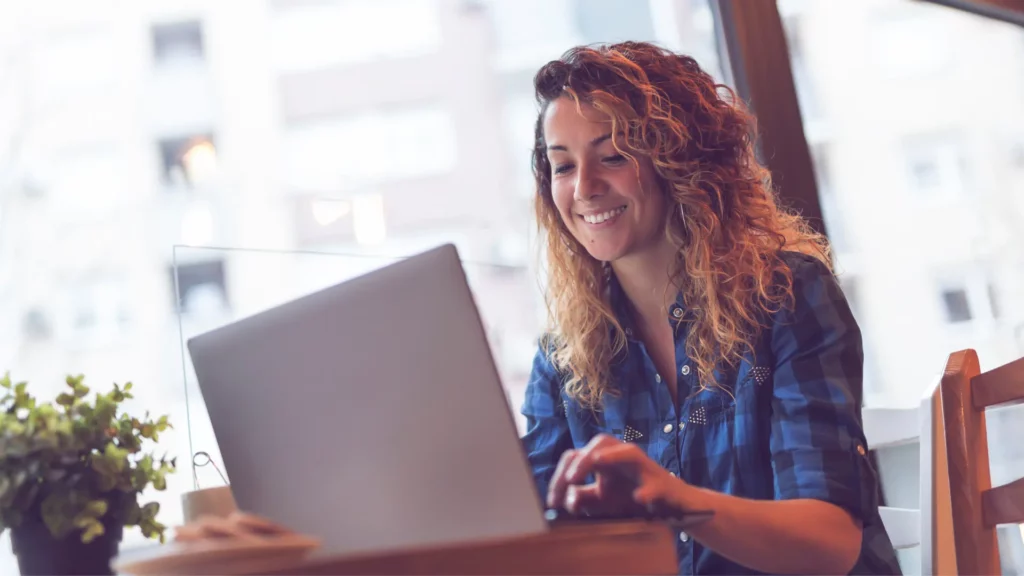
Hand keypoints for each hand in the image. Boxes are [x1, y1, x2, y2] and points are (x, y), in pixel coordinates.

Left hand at [546, 434, 688, 516]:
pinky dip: (647, 490)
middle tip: (571, 480)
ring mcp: (643, 468)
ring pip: (628, 452)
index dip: (560, 477)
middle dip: (582, 460)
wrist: (670, 505)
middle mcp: (621, 457)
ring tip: (598, 462)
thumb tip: (565, 501)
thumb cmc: (630, 497)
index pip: (576, 457)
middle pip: (599, 444)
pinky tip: (639, 497)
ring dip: (612, 456)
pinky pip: (655, 484)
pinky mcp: (662, 483)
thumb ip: (582, 498)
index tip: (552, 502)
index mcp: (603, 459)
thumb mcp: (601, 500)